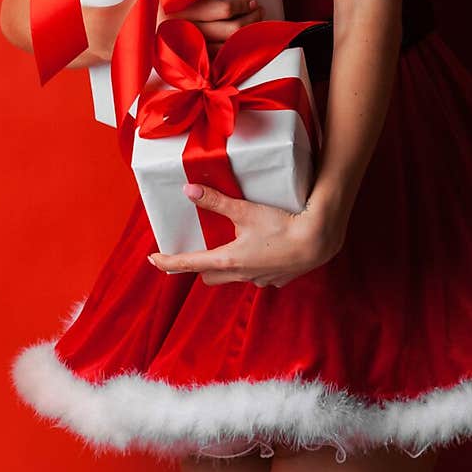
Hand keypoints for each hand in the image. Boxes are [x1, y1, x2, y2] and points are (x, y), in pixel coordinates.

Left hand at [146, 183, 344, 287]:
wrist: (318, 241)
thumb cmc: (281, 225)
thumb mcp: (245, 211)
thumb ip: (216, 201)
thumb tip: (189, 190)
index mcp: (227, 260)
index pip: (188, 264)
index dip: (168, 262)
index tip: (153, 259)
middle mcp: (240, 275)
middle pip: (209, 277)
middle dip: (199, 267)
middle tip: (197, 251)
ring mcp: (259, 280)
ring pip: (234, 278)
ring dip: (227, 267)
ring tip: (232, 249)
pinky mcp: (276, 280)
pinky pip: (257, 277)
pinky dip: (252, 267)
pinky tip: (262, 252)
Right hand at [165, 0, 263, 57]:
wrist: (130, 25)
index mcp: (182, 8)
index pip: (223, 10)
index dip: (243, 5)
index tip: (252, 0)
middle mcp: (186, 30)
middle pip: (230, 30)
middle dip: (250, 20)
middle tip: (259, 10)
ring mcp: (187, 48)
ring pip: (227, 47)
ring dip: (247, 37)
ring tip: (256, 25)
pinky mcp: (187, 60)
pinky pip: (216, 60)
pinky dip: (232, 51)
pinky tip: (241, 42)